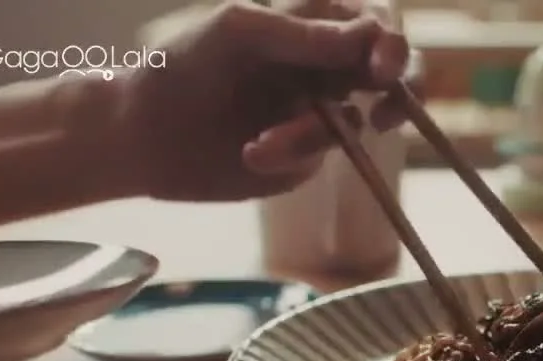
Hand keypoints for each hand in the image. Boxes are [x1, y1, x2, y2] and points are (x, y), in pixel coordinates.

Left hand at [113, 0, 411, 201]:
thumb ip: (305, 34)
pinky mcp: (306, 156)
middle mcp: (324, 67)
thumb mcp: (239, 32)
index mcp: (310, 24)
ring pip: (358, 121)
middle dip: (402, 89)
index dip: (392, 42)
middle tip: (383, 112)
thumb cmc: (180, 65)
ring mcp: (320, 114)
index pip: (376, 22)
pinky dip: (289, 154)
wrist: (140, 135)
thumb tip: (371, 37)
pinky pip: (323, 156)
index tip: (382, 68)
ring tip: (259, 145)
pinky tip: (251, 153)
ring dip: (310, 134)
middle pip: (394, 72)